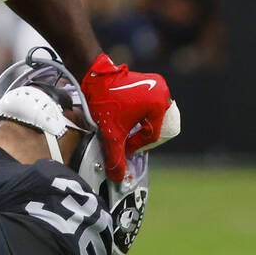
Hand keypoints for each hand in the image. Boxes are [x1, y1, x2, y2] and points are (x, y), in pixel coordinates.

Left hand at [81, 54, 177, 181]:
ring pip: (155, 117)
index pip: (153, 136)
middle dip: (143, 137)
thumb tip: (118, 178)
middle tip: (130, 142)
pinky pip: (152, 106)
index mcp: (158, 104)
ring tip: (128, 131)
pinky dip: (142, 116)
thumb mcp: (111, 132)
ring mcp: (157, 85)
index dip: (137, 146)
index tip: (125, 148)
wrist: (92, 76)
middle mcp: (163, 92)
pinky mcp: (150, 82)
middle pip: (158, 127)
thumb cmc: (103, 100)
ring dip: (143, 127)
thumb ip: (116, 156)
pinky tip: (127, 120)